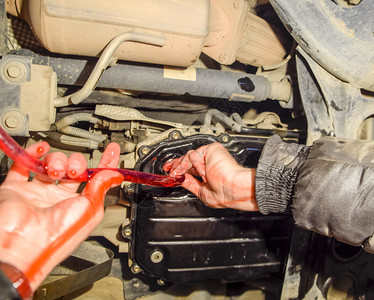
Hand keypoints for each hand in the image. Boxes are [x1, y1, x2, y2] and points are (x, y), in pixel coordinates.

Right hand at [0, 142, 123, 291]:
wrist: (24, 244)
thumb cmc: (59, 235)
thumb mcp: (90, 208)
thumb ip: (101, 187)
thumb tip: (115, 174)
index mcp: (80, 206)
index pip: (96, 179)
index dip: (105, 163)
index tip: (112, 150)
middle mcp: (60, 199)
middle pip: (72, 169)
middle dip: (76, 163)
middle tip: (74, 171)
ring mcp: (39, 193)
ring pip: (52, 164)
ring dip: (56, 161)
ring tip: (54, 171)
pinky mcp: (18, 188)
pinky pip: (25, 164)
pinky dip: (33, 153)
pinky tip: (41, 149)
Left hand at [164, 142, 257, 210]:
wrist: (234, 188)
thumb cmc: (226, 194)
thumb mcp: (201, 192)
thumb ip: (189, 183)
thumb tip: (179, 179)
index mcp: (206, 173)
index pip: (189, 167)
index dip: (178, 168)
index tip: (169, 171)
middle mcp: (208, 163)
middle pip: (187, 159)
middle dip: (175, 165)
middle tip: (169, 171)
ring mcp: (209, 156)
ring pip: (188, 156)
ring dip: (181, 166)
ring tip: (178, 174)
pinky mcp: (211, 150)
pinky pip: (194, 154)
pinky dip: (194, 164)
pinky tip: (200, 172)